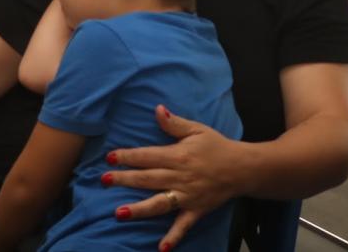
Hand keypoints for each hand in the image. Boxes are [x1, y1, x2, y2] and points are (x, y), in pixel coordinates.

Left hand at [103, 105, 244, 250]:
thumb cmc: (217, 146)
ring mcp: (188, 196)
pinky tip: (161, 248)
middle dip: (125, 180)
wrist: (244, 168)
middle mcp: (180, 177)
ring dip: (139, 209)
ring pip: (160, 203)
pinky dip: (173, 237)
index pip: (148, 156)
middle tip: (104, 181)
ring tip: (119, 213)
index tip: (110, 158)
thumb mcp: (197, 130)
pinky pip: (184, 225)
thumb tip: (157, 109)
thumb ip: (174, 124)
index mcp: (178, 156)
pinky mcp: (197, 210)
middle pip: (148, 179)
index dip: (128, 156)